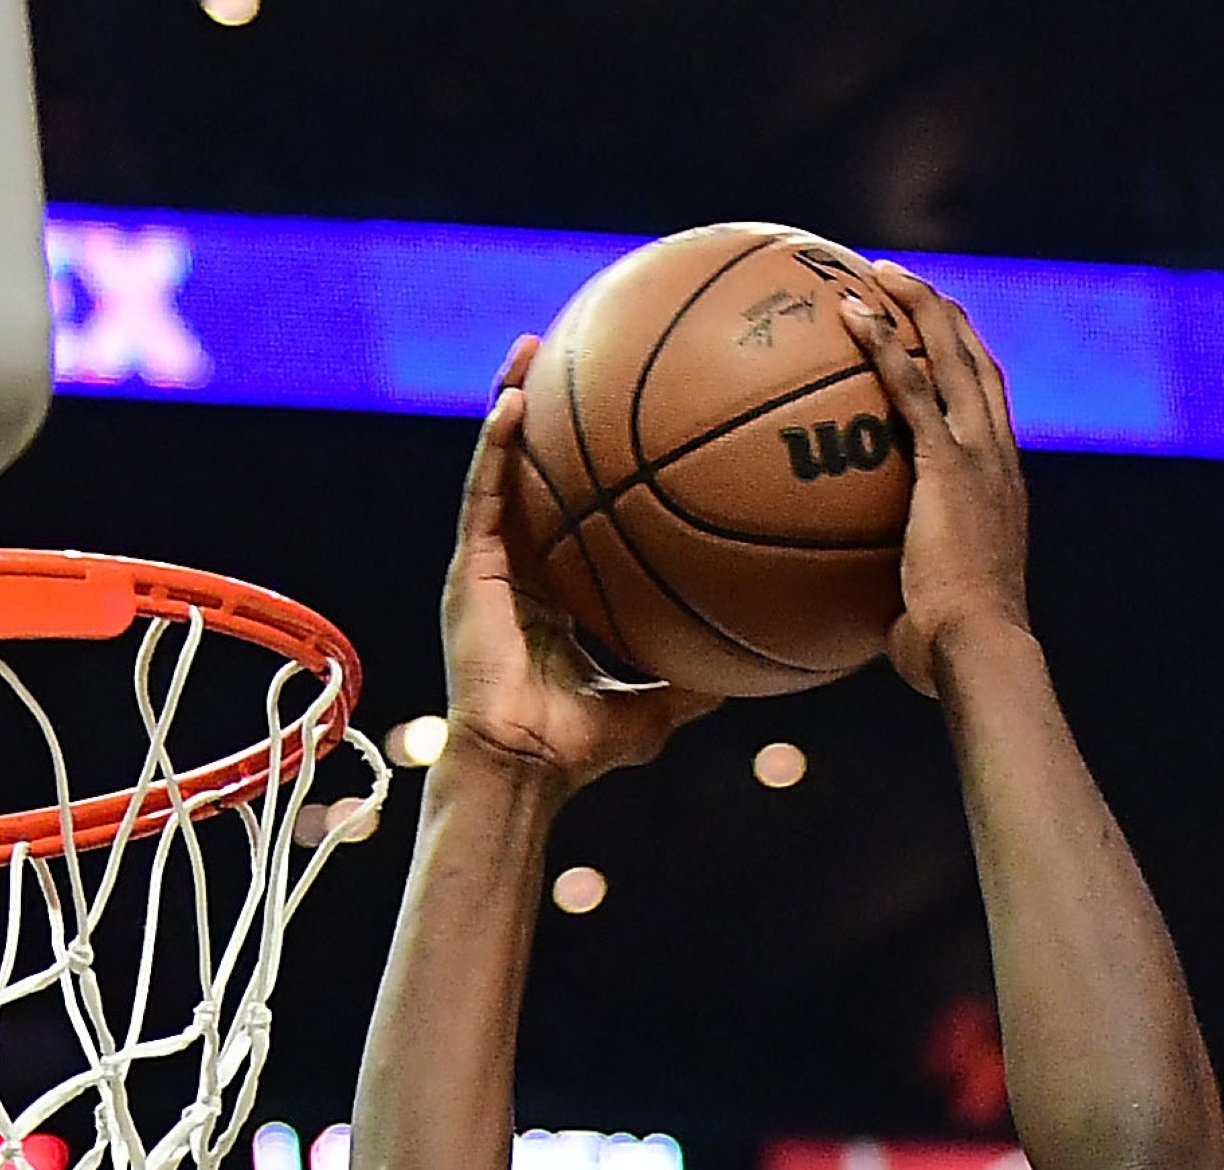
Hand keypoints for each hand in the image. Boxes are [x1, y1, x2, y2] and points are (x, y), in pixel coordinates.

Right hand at [440, 341, 716, 788]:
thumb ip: (699, 682)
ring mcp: (486, 565)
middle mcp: (519, 568)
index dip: (587, 464)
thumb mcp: (659, 709)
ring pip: (498, 467)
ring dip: (511, 402)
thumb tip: (758, 667)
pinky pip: (483, 495)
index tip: (617, 417)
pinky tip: (513, 401)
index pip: (570, 511)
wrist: (522, 769)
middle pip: (532, 471)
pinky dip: (495, 447)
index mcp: (555, 592)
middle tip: (572, 350)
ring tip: (531, 346)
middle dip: (547, 409)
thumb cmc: (579, 751)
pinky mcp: (466, 570)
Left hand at [841, 265, 1030, 691]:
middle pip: (979, 366)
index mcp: (1003, 495)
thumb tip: (865, 625)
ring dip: (918, 306)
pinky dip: (882, 343)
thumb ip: (901, 605)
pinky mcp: (949, 466)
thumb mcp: (927, 625)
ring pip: (954, 357)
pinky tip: (849, 312)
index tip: (941, 345)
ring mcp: (980, 459)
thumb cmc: (953, 660)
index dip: (968, 371)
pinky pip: (910, 388)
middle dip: (944, 318)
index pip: (991, 416)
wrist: (979, 652)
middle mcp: (1000, 463)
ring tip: (877, 272)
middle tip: (905, 285)